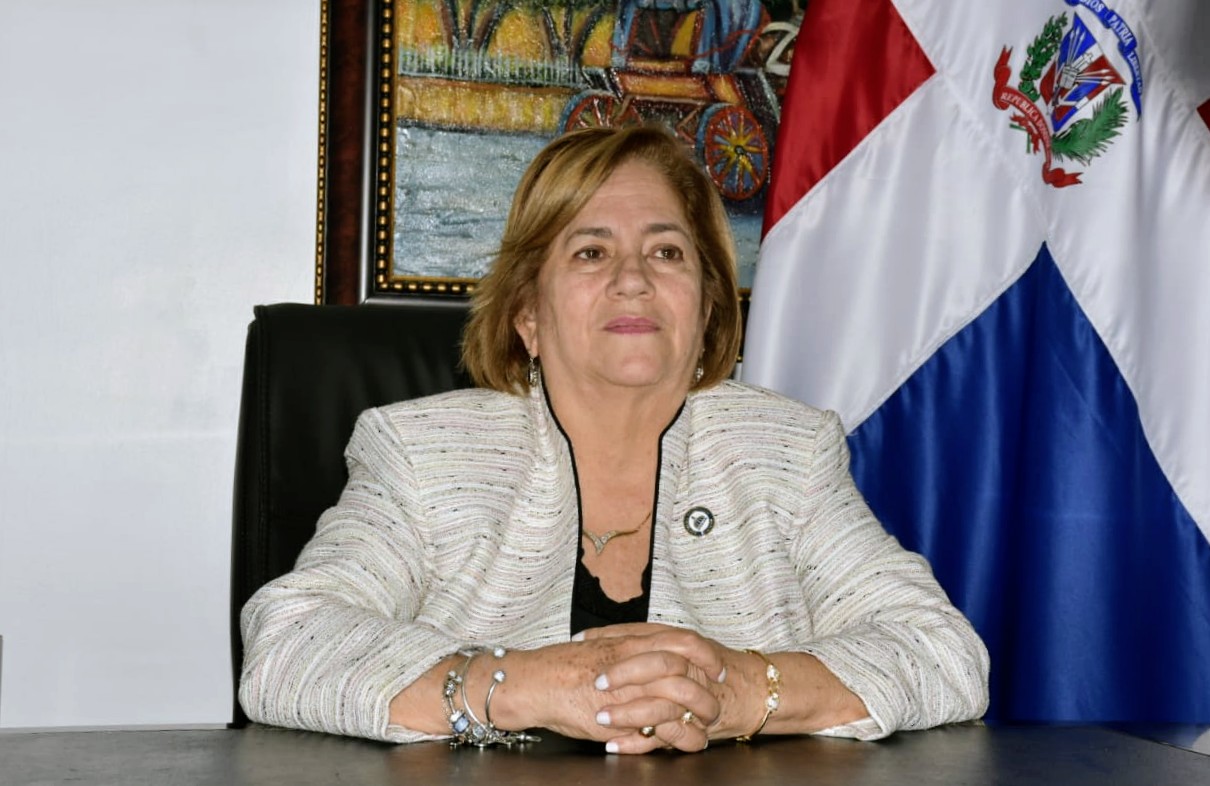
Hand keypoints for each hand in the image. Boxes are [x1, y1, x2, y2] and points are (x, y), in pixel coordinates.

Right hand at [488, 624, 723, 750]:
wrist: (536, 683)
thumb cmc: (563, 665)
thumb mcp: (601, 645)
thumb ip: (628, 647)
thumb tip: (650, 647)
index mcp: (631, 642)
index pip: (681, 640)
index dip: (704, 653)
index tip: (716, 664)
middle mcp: (633, 663)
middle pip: (686, 668)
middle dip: (708, 686)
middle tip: (718, 697)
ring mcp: (628, 691)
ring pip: (679, 700)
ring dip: (699, 713)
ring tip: (708, 723)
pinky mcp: (621, 718)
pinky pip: (661, 728)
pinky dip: (681, 737)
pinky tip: (689, 742)